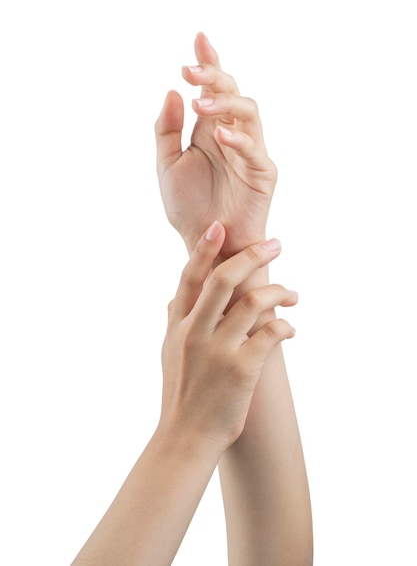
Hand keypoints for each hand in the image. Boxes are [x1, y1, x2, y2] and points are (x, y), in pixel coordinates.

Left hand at [155, 33, 277, 258]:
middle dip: (214, 76)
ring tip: (199, 103)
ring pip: (249, 113)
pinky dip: (239, 140)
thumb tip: (172, 92)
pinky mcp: (263, 174)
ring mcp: (250, 153)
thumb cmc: (189, 208)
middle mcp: (231, 136)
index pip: (212, 90)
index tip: (198, 38)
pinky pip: (256, 150)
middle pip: (231, 93)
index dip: (209, 63)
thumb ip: (167, 130)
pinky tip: (219, 135)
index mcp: (209, 131)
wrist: (205, 244)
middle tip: (190, 71)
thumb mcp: (167, 165)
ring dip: (225, 103)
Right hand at [157, 222, 296, 452]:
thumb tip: (173, 296)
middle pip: (224, 279)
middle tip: (275, 244)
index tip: (219, 226)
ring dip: (279, 292)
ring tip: (292, 295)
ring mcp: (218, 350)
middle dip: (252, 255)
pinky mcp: (242, 369)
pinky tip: (290, 328)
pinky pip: (271, 333)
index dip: (204, 250)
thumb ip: (173, 321)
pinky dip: (285, 325)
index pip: (190, 277)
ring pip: (253, 302)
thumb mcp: (168, 353)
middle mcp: (195, 333)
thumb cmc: (180, 394)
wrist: (185, 438)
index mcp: (177, 326)